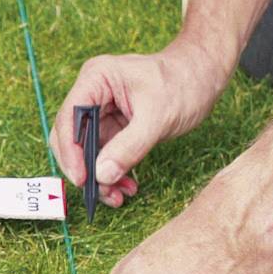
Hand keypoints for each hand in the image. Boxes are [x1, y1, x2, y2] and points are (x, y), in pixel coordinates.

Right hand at [48, 44, 230, 207]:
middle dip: (85, 168)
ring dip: (100, 176)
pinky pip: (104, 155)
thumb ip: (128, 147)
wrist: (203, 77)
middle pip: (72, 137)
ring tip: (118, 196)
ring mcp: (103, 112)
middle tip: (100, 192)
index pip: (69, 118)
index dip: (70, 151)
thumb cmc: (184, 83)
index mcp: (96, 79)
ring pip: (87, 151)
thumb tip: (101, 175)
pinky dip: (112, 173)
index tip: (82, 180)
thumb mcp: (157, 117)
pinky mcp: (115, 127)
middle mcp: (93, 94)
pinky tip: (126, 186)